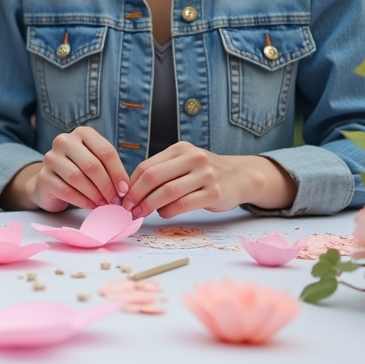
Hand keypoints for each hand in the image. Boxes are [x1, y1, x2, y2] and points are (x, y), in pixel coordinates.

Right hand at [33, 127, 129, 211]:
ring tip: (104, 204)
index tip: (125, 189)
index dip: (118, 172)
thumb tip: (124, 189)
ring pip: (77, 178)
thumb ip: (109, 170)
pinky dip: (82, 201)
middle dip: (107, 186)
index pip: (105, 151)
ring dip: (95, 195)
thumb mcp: (96, 162)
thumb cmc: (80, 170)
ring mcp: (51, 158)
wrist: (51, 182)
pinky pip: (66, 191)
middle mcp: (64, 141)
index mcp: (82, 133)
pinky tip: (91, 206)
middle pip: (92, 165)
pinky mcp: (44, 177)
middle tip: (115, 200)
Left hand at [121, 144, 296, 218]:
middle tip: (128, 209)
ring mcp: (205, 175)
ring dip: (149, 206)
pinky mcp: (214, 194)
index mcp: (181, 149)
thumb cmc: (204, 173)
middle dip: (136, 196)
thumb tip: (132, 190)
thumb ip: (163, 171)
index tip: (123, 198)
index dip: (131, 184)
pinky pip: (183, 205)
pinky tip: (164, 214)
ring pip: (167, 192)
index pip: (147, 166)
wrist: (240, 176)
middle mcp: (193, 158)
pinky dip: (168, 212)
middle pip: (153, 177)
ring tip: (141, 214)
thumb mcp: (185, 162)